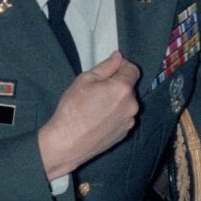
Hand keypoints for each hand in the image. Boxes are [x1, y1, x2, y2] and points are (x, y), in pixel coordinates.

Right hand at [38, 50, 140, 179]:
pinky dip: (114, 115)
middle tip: (96, 90)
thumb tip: (117, 57)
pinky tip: (97, 119)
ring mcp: (129, 121)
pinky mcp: (124, 133)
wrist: (67, 143)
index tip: (111, 68)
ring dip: (116, 101)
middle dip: (116, 85)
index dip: (122, 66)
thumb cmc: (72, 112)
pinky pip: (123, 117)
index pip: (133, 69)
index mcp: (123, 89)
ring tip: (95, 107)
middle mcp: (131, 105)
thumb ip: (106, 67)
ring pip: (126, 103)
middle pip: (129, 87)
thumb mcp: (85, 80)